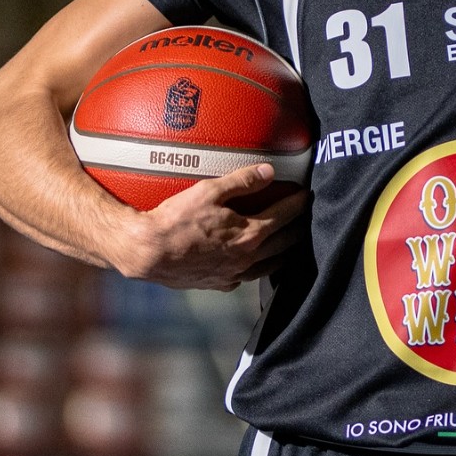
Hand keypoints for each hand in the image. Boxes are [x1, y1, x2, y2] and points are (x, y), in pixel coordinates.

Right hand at [115, 163, 310, 290]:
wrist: (148, 253)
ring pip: (272, 265)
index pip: (285, 215)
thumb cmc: (175, 220)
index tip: (307, 195)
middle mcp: (248, 258)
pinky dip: (260, 267)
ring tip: (289, 241)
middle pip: (286, 243)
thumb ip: (242, 181)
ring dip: (284, 251)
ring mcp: (235, 274)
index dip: (299, 203)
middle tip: (304, 217)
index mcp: (250, 233)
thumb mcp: (208, 191)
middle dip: (299, 228)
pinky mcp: (221, 284)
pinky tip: (256, 261)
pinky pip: (250, 277)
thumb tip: (268, 171)